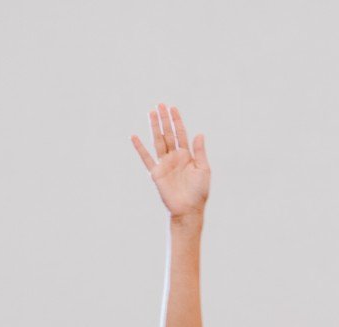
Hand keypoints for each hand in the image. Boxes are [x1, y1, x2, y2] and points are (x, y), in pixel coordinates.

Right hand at [132, 104, 209, 219]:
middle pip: (168, 134)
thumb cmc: (199, 192)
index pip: (181, 134)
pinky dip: (140, 148)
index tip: (173, 108)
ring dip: (154, 127)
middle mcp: (174, 157)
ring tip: (150, 113)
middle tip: (160, 105)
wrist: (189, 209)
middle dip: (164, 119)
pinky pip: (146, 158)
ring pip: (158, 141)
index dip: (177, 121)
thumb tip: (199, 133)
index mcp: (187, 155)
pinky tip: (135, 137)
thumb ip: (200, 151)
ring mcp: (164, 164)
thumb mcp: (204, 169)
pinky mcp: (156, 173)